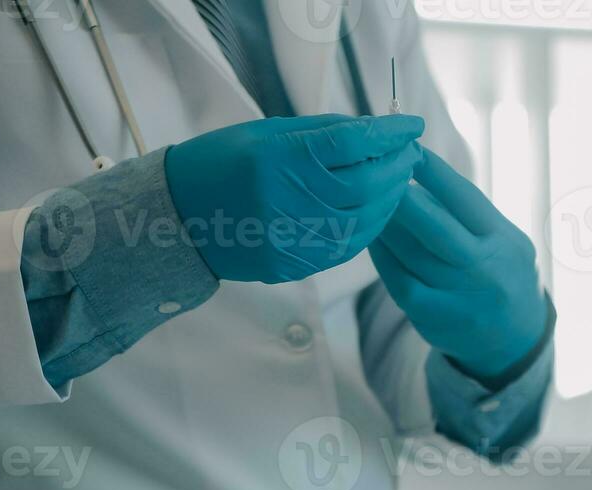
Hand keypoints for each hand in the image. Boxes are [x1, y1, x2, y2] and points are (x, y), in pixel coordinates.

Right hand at [165, 114, 423, 283]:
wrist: (179, 219)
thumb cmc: (223, 164)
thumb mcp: (266, 134)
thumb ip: (322, 133)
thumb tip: (375, 131)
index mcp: (279, 158)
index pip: (352, 143)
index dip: (389, 133)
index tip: (412, 124)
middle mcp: (288, 199)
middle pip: (367, 183)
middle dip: (397, 166)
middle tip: (412, 152)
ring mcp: (293, 237)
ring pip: (365, 218)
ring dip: (391, 197)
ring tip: (400, 178)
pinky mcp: (296, 263)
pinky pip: (350, 245)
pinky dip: (372, 225)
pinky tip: (379, 208)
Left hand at [370, 149, 544, 381]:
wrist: (515, 339)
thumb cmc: (501, 271)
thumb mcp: (503, 238)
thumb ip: (467, 213)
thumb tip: (416, 174)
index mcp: (504, 242)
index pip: (466, 200)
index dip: (436, 173)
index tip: (409, 148)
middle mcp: (485, 270)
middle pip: (436, 229)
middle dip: (403, 197)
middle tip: (376, 172)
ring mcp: (460, 299)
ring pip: (412, 255)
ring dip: (386, 225)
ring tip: (366, 200)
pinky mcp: (435, 321)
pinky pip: (400, 283)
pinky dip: (382, 258)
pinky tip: (371, 238)